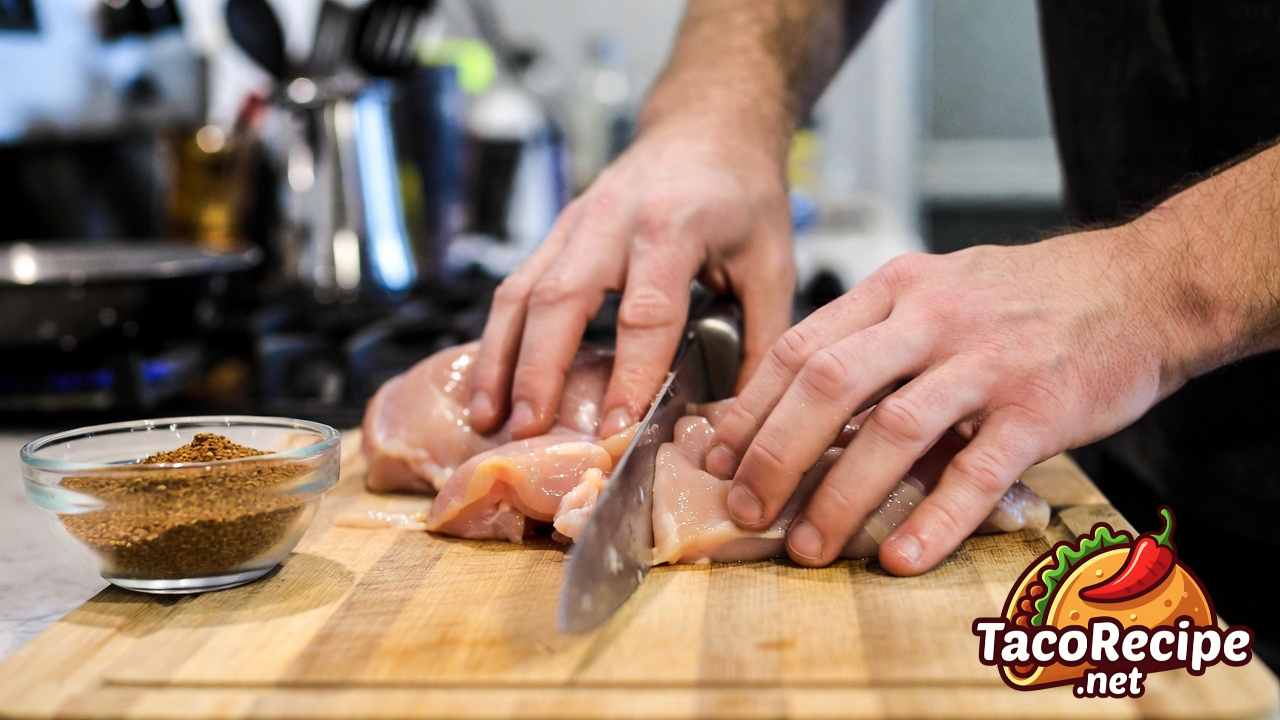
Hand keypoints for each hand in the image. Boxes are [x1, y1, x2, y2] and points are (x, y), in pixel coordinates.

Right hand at [467, 117, 794, 438]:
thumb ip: (762, 338)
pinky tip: (489, 387)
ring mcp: (575, 223)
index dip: (630, 374)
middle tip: (529, 432)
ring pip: (521, 292)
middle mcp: (613, 220)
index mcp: (674, 226)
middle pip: (561, 298)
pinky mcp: (556, 233)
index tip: (617, 428)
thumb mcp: (773, 261)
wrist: (708, 126)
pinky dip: (496, 340)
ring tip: (486, 419)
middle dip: (540, 370)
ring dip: (499, 360)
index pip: (646, 311)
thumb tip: (738, 418)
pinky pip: (515, 287)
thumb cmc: (743, 195)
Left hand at [706, 229, 1194, 572]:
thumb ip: (873, 339)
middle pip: (829, 385)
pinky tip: (900, 556)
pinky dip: (934, 518)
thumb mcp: (937, 290)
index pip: (800, 347)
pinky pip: (978, 469)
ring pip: (894, 428)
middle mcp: (932, 317)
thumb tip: (797, 413)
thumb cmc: (1024, 299)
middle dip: (775, 454)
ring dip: (841, 495)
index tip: (716, 457)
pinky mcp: (1041, 406)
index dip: (751, 408)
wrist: (1140, 285)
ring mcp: (987, 361)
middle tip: (744, 510)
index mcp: (896, 288)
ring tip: (808, 546)